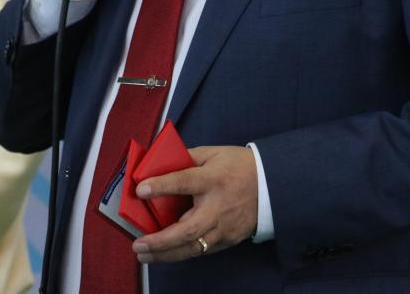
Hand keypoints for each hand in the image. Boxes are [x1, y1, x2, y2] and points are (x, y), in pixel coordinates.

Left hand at [131, 146, 257, 262]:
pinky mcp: (228, 239)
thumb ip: (186, 158)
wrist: (272, 184)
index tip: (141, 189)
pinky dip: (182, 253)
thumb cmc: (239, 166)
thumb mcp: (213, 153)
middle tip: (138, 244)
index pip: (184, 182)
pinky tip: (166, 254)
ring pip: (193, 247)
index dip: (161, 185)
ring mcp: (224, 227)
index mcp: (213, 179)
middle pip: (187, 229)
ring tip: (145, 255)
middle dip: (160, 240)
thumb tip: (157, 165)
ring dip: (166, 254)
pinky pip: (202, 250)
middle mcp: (217, 207)